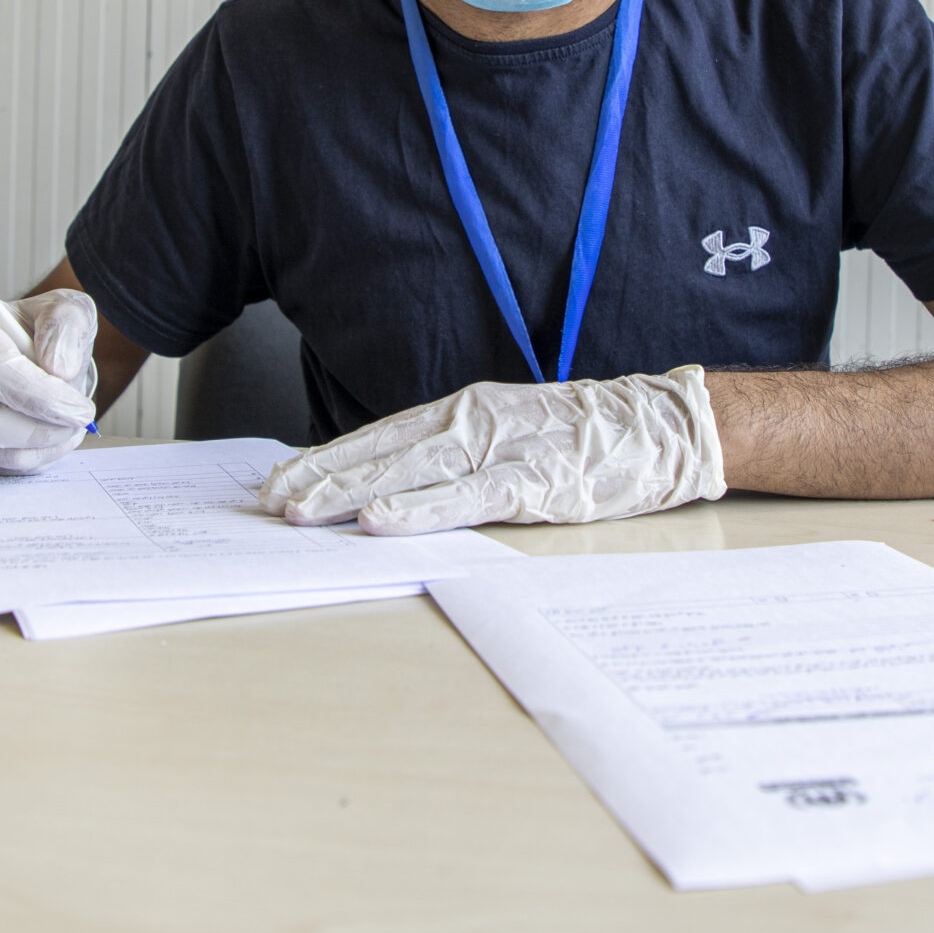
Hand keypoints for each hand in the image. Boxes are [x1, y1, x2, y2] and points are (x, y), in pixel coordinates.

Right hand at [0, 291, 99, 474]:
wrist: (26, 350)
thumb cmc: (42, 330)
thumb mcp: (66, 310)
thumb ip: (65, 328)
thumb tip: (58, 368)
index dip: (42, 397)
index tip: (80, 408)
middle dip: (43, 428)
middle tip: (79, 422)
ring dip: (39, 448)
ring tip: (68, 429)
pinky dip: (26, 460)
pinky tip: (47, 440)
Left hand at [256, 366, 723, 534]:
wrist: (664, 426)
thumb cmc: (586, 436)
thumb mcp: (510, 432)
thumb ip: (458, 450)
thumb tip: (396, 479)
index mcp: (466, 410)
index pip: (380, 435)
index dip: (327, 457)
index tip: (281, 480)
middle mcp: (474, 421)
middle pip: (382, 450)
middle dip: (322, 477)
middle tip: (269, 502)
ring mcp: (503, 449)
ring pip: (411, 471)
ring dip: (352, 492)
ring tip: (305, 512)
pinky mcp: (534, 482)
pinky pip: (466, 499)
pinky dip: (419, 510)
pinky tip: (381, 522)